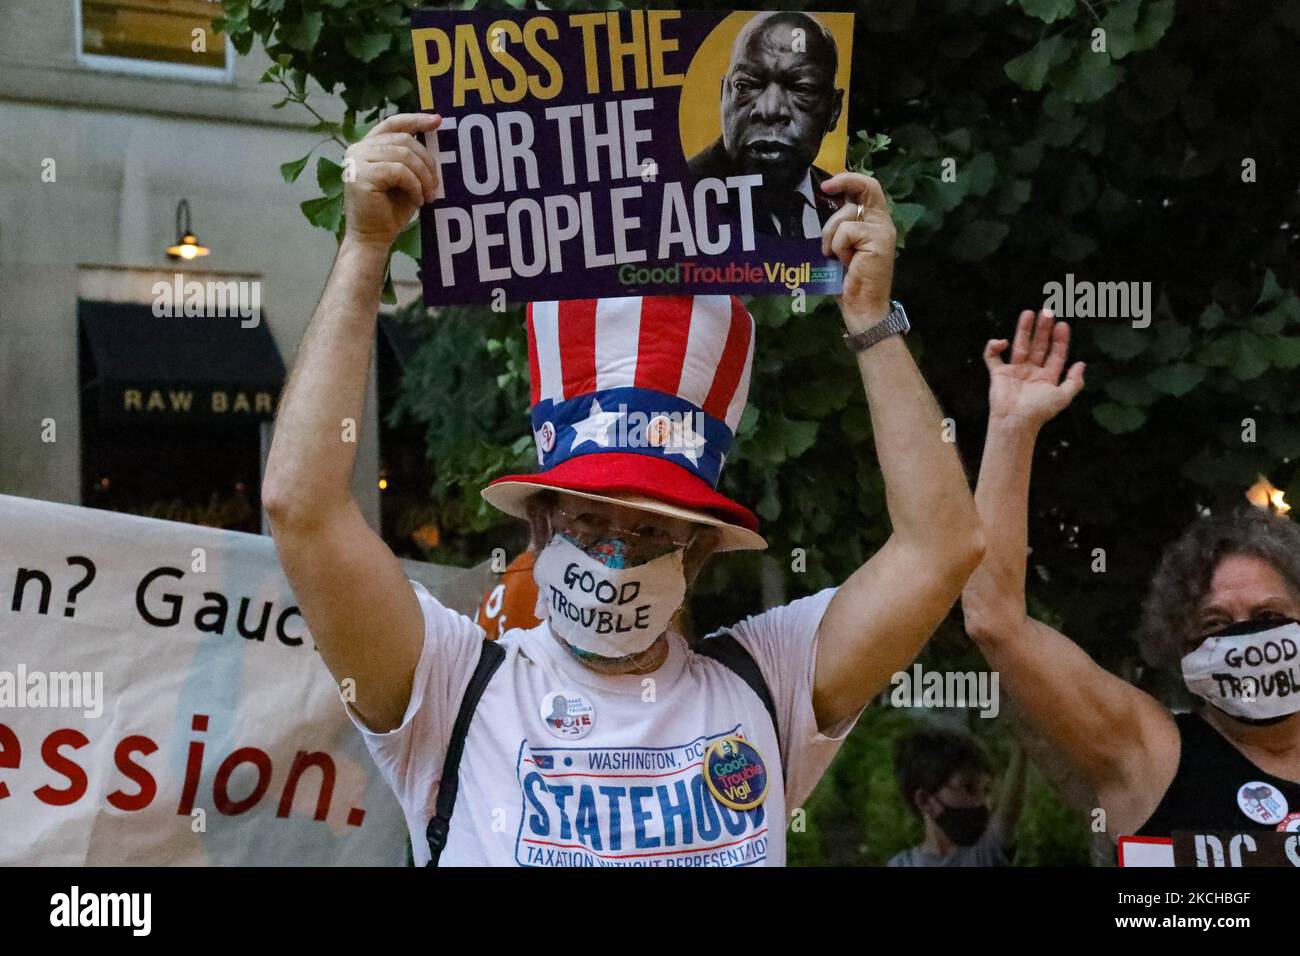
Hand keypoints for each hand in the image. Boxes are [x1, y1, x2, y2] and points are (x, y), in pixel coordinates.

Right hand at [342, 113, 441, 250]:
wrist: (373, 238)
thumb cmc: (390, 211)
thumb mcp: (405, 179)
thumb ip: (411, 159)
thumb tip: (433, 139)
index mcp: (368, 146)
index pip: (393, 124)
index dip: (415, 120)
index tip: (438, 121)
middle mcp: (358, 149)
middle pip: (404, 140)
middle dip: (427, 161)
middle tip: (436, 184)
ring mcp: (357, 160)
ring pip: (404, 155)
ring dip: (423, 176)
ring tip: (429, 195)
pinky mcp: (361, 175)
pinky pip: (400, 171)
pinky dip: (415, 186)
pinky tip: (418, 200)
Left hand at [820, 172, 895, 330]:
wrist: (861, 306)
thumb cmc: (847, 280)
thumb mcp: (840, 246)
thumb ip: (839, 226)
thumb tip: (821, 204)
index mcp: (873, 221)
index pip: (868, 188)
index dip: (849, 179)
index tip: (827, 184)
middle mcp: (882, 222)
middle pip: (867, 187)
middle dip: (844, 182)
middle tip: (825, 188)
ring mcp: (882, 230)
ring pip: (846, 215)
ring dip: (831, 234)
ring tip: (835, 255)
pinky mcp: (879, 239)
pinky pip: (846, 231)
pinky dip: (838, 246)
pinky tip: (845, 262)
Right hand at [984, 309, 1084, 428]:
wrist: (1015, 421)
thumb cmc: (1039, 411)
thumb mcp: (1063, 397)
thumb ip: (1074, 381)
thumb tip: (1081, 363)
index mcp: (1047, 377)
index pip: (1055, 354)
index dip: (1060, 339)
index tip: (1062, 325)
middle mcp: (1031, 371)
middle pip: (1039, 346)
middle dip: (1043, 329)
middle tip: (1047, 312)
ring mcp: (1014, 371)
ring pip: (1019, 345)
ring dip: (1023, 329)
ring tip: (1028, 313)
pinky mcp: (998, 373)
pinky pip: (992, 357)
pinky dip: (993, 347)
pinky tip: (1002, 342)